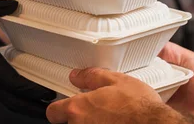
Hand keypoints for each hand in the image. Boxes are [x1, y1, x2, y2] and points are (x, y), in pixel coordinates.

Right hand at [0, 0, 54, 118]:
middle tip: (57, 112)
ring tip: (51, 111)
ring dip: (30, 108)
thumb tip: (15, 4)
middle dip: (34, 108)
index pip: (12, 83)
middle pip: (14, 102)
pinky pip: (8, 96)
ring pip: (11, 102)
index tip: (48, 92)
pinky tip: (37, 99)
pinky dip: (23, 101)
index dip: (31, 90)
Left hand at [46, 68, 187, 123]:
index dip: (59, 108)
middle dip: (80, 118)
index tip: (65, 107)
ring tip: (110, 119)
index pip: (53, 112)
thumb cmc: (140, 109)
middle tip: (97, 113)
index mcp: (78, 109)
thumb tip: (77, 76)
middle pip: (69, 123)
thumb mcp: (117, 81)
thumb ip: (92, 76)